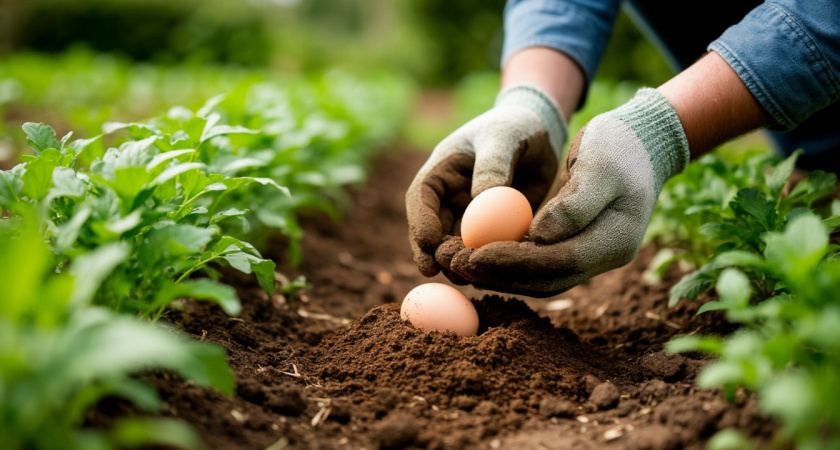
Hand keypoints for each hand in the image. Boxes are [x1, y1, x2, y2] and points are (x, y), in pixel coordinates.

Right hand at [406, 85, 567, 277]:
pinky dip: (485, 262)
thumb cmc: (514, 126)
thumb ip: (493, 164)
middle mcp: (450, 197)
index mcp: (441, 171)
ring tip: (465, 278)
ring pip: (456, 244)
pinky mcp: (492, 229)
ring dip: (457, 262)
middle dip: (434, 252)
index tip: (428, 244)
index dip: (420, 223)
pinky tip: (492, 274)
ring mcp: (469, 215)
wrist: (539, 132)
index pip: (421, 198)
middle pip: (433, 229)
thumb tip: (482, 199)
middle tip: (441, 272)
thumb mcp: (503, 137)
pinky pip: (483, 249)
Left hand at [435, 89, 689, 296]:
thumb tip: (537, 236)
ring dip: (499, 274)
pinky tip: (479, 255)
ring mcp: (592, 255)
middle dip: (499, 275)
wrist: (643, 141)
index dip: (515, 262)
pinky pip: (539, 263)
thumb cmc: (621, 145)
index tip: (476, 254)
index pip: (559, 263)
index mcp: (615, 240)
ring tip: (459, 263)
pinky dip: (508, 263)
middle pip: (545, 279)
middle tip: (458, 264)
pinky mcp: (576, 245)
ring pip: (539, 277)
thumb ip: (573, 205)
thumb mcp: (599, 166)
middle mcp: (604, 257)